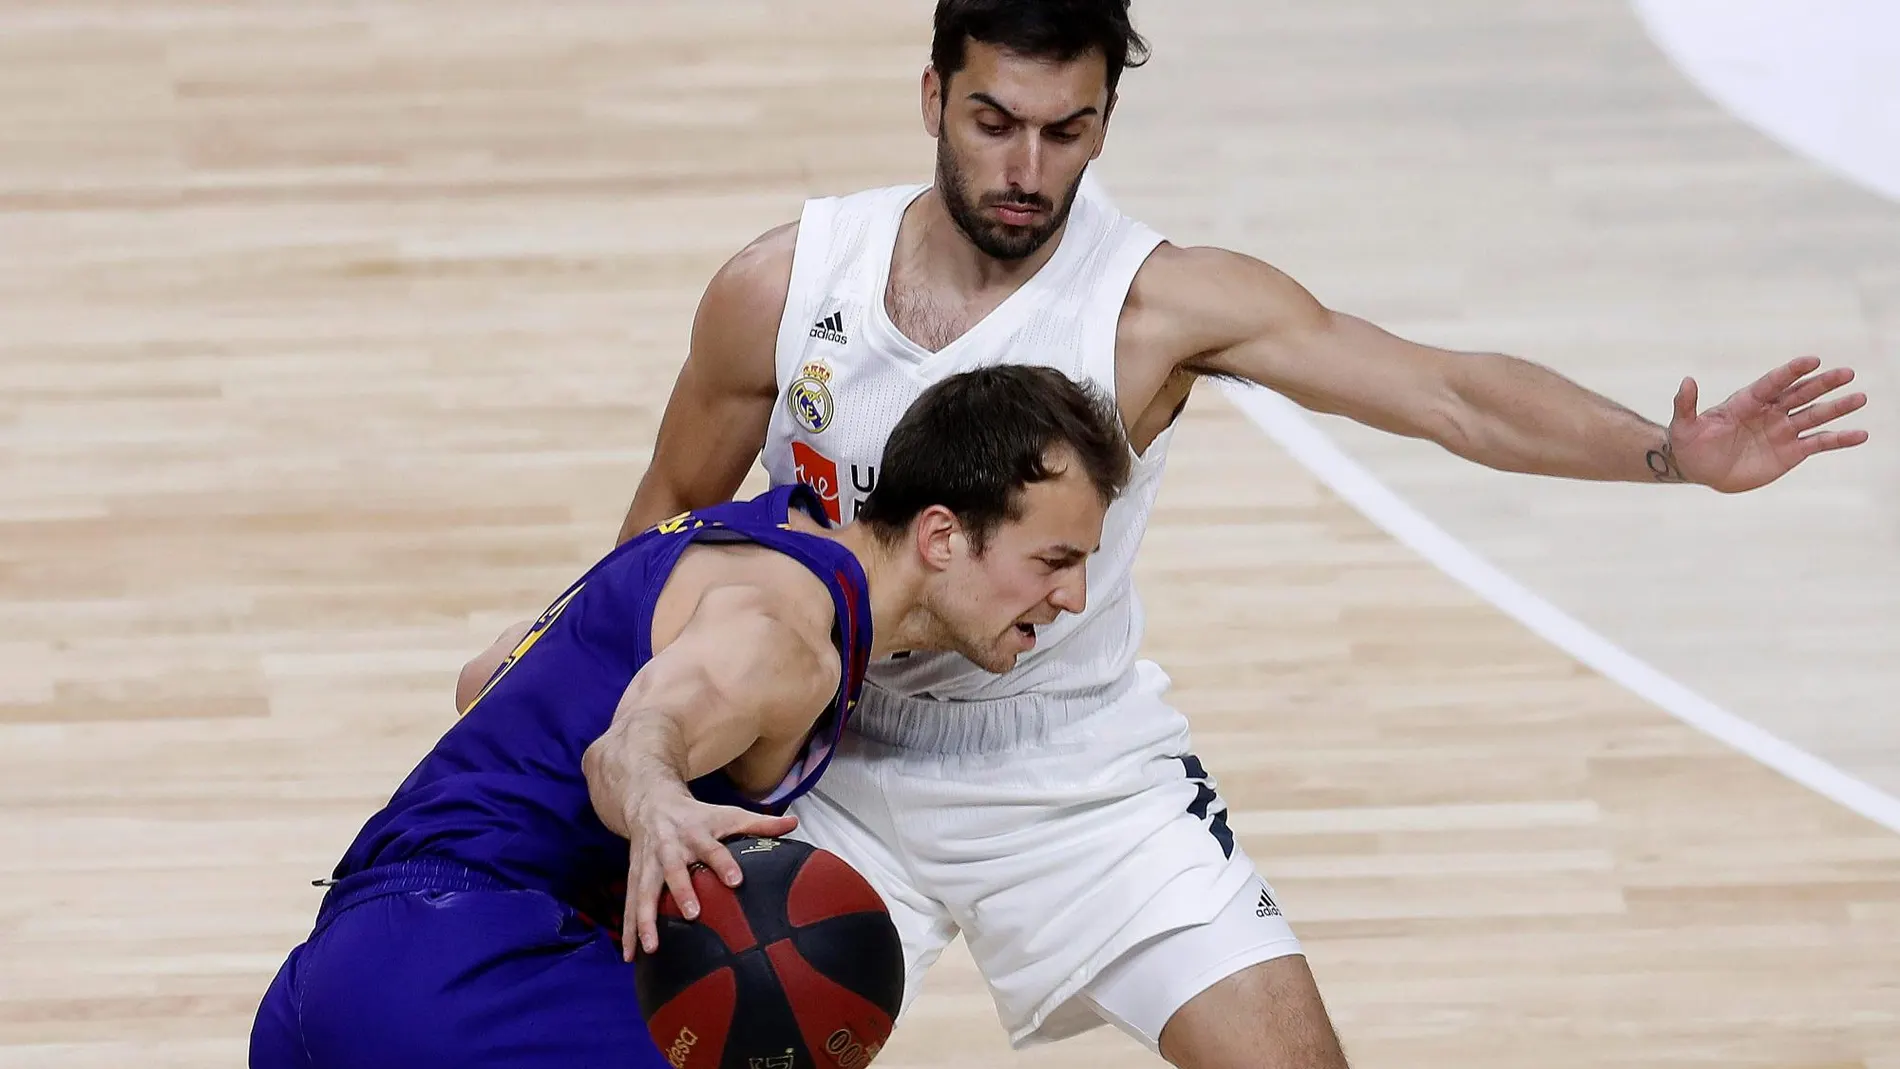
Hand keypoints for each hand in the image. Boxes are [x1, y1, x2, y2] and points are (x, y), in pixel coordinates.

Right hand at [621, 787, 797, 959]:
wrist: (650, 802)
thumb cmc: (696, 815)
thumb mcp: (727, 814)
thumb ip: (760, 823)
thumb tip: (794, 824)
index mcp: (695, 833)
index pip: (712, 849)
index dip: (724, 864)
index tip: (736, 881)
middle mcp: (669, 848)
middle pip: (673, 870)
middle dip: (681, 891)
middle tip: (692, 914)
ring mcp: (648, 864)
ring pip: (643, 892)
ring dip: (645, 919)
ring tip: (651, 947)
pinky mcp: (634, 876)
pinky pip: (629, 905)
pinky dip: (629, 930)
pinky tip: (630, 956)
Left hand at [1666, 356, 1868, 491]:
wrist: (1700, 469)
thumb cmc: (1690, 444)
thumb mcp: (1684, 426)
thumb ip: (1686, 405)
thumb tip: (1687, 381)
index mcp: (1746, 401)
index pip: (1772, 383)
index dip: (1791, 372)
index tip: (1812, 360)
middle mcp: (1770, 412)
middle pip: (1800, 394)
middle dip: (1823, 383)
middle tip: (1847, 372)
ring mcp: (1782, 430)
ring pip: (1815, 415)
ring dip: (1837, 407)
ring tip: (1860, 397)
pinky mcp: (1791, 451)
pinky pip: (1819, 443)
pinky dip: (1839, 439)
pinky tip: (1861, 434)